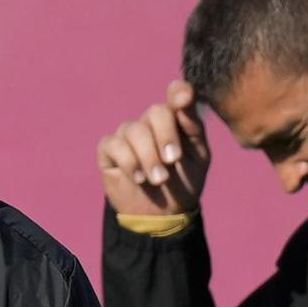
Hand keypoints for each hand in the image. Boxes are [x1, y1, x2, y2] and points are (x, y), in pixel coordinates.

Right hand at [97, 80, 211, 215]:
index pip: (177, 95)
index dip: (179, 92)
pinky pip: (114, 144)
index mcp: (177, 120)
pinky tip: (138, 178)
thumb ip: (193, 127)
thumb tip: (184, 101)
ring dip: (148, 157)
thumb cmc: (184, 182)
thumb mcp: (198, 157)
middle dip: (165, 137)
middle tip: (172, 161)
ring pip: (134, 130)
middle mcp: (151, 122)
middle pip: (155, 111)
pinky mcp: (109, 149)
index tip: (183, 99)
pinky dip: (129, 162)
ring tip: (158, 180)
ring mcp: (129, 134)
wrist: (163, 214)